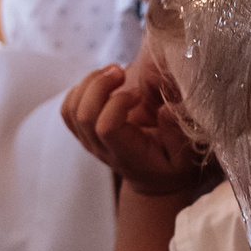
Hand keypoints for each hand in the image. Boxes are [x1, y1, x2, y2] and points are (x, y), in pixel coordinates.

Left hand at [62, 63, 207, 196]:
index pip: (105, 127)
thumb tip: (167, 109)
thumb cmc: (170, 166)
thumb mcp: (183, 156)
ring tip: (113, 71)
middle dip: (99, 85)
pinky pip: (68, 109)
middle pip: (83, 114)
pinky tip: (102, 81)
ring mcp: (88, 141)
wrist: (152, 179)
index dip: (117, 104)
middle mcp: (100, 148)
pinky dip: (80, 89)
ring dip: (89, 83)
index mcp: (125, 153)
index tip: (138, 94)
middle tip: (120, 71)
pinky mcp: (83, 132)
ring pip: (71, 108)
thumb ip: (176, 134)